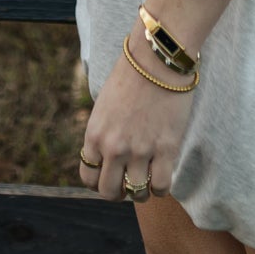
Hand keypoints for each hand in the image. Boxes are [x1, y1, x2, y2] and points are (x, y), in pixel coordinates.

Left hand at [78, 28, 195, 201]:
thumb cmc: (130, 78)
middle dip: (118, 193)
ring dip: (141, 192)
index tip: (109, 178)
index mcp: (94, 135)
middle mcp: (113, 147)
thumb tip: (105, 158)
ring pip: (137, 193)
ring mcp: (140, 149)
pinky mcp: (166, 148)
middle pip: (109, 192)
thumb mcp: (103, 107)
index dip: (99, 183)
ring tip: (146, 182)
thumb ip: (102, 133)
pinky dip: (160, 189)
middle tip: (127, 185)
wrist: (156, 60)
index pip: (88, 177)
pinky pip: (160, 186)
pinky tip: (161, 179)